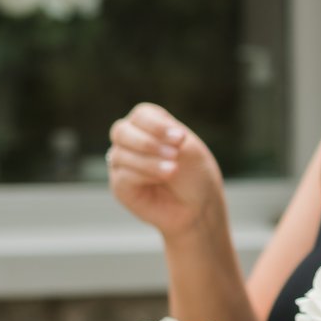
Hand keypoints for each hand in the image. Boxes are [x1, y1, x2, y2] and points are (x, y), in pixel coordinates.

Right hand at [107, 103, 226, 238]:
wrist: (199, 206)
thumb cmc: (195, 174)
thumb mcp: (187, 149)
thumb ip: (164, 137)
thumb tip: (140, 137)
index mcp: (149, 127)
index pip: (141, 115)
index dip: (157, 125)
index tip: (180, 138)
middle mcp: (131, 142)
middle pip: (121, 131)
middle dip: (148, 142)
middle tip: (174, 154)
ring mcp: (122, 164)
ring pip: (121, 154)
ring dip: (150, 161)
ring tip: (173, 170)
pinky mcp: (120, 186)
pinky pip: (123, 175)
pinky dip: (145, 175)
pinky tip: (163, 180)